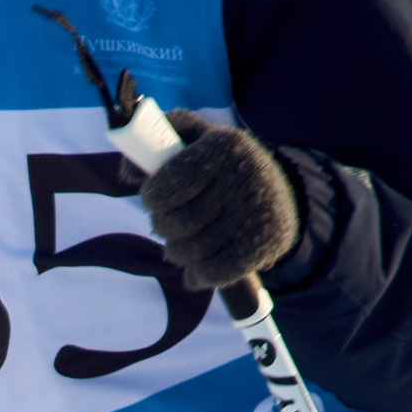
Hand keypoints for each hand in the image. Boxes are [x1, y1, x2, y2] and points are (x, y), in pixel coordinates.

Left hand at [140, 115, 301, 291]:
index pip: (165, 186)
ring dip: (177, 252)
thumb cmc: (223, 163)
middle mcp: (243, 177)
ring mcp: (255, 214)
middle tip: (168, 222)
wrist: (283, 193)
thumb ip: (155, 140)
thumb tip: (128, 173)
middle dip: (162, 226)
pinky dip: (198, 274)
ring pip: (190, 251)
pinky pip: (212, 273)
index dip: (152, 197)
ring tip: (181, 244)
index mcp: (223, 146)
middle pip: (174, 222)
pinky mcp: (264, 246)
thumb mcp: (195, 137)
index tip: (154, 198)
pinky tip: (196, 268)